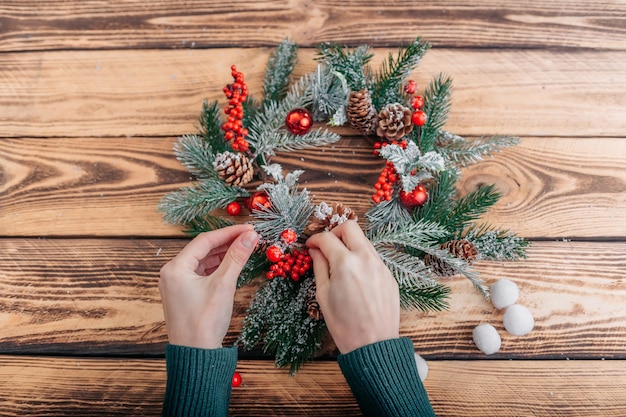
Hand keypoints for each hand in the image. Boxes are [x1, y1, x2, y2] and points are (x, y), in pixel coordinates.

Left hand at [159, 224, 257, 348]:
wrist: (196, 355)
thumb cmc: (204, 322)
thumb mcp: (223, 285)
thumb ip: (236, 257)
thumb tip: (250, 237)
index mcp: (175, 268)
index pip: (205, 240)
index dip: (229, 233)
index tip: (249, 229)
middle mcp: (172, 273)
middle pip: (203, 249)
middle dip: (227, 242)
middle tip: (250, 237)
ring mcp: (177, 284)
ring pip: (204, 261)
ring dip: (224, 255)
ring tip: (245, 248)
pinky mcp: (184, 294)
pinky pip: (202, 273)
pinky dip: (218, 268)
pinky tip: (233, 265)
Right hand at [306, 221, 399, 352]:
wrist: (373, 345)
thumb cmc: (344, 325)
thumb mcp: (323, 295)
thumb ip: (319, 267)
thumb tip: (316, 251)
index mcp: (345, 263)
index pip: (327, 238)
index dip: (315, 239)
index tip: (310, 246)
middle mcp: (366, 259)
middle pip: (350, 228)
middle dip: (334, 232)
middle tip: (326, 246)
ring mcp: (381, 266)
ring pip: (364, 240)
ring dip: (349, 244)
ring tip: (339, 261)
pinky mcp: (389, 275)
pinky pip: (373, 257)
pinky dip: (361, 258)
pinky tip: (354, 275)